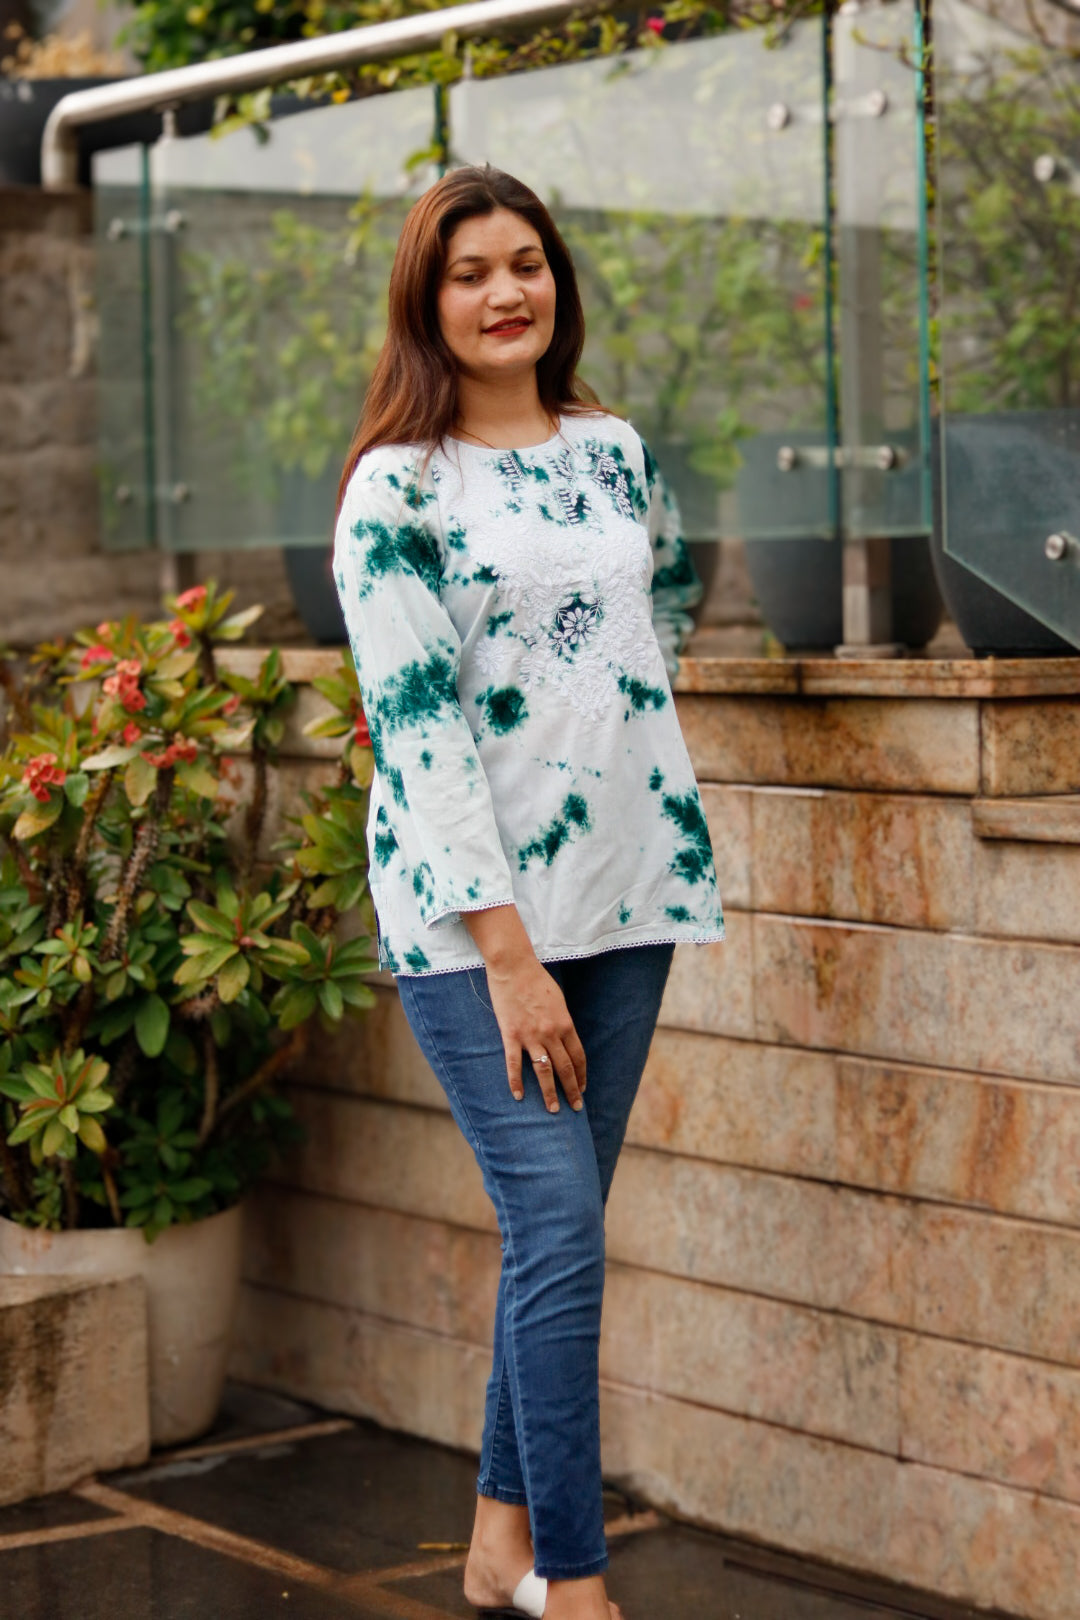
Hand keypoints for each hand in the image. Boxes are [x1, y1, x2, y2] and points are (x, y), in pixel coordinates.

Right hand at [463, 905, 586, 1111]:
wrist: (513, 966)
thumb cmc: (537, 979)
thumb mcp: (558, 1000)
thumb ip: (562, 1022)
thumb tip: (565, 1039)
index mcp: (565, 1024)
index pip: (578, 1057)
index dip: (581, 1075)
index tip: (582, 1089)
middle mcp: (551, 1033)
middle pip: (565, 1068)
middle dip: (572, 1090)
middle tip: (575, 1108)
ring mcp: (531, 1035)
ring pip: (544, 1071)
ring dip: (550, 1093)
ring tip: (553, 1111)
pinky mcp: (510, 1034)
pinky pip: (514, 1064)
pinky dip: (516, 1082)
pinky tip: (519, 1096)